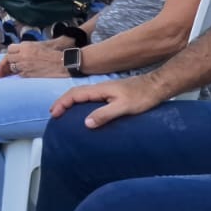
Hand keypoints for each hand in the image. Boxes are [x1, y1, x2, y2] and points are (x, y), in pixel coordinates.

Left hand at [0, 41, 70, 78]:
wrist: (63, 62)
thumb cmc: (54, 53)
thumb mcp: (39, 45)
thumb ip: (27, 48)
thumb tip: (18, 51)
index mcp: (25, 46)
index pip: (10, 49)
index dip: (10, 53)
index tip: (10, 57)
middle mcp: (23, 55)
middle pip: (8, 58)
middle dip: (8, 62)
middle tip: (6, 67)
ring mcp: (25, 65)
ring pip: (12, 67)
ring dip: (13, 69)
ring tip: (15, 71)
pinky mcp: (28, 74)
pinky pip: (19, 75)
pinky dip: (20, 75)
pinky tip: (24, 74)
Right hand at [48, 76, 165, 128]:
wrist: (156, 86)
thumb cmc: (142, 97)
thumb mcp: (123, 107)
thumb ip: (104, 114)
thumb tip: (86, 123)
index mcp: (99, 90)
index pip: (74, 94)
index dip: (62, 103)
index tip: (54, 114)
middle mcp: (100, 88)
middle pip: (75, 92)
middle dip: (62, 102)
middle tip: (54, 114)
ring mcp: (105, 90)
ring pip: (82, 94)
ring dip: (70, 102)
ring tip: (64, 113)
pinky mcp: (111, 94)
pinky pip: (90, 98)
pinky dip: (80, 103)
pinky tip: (84, 111)